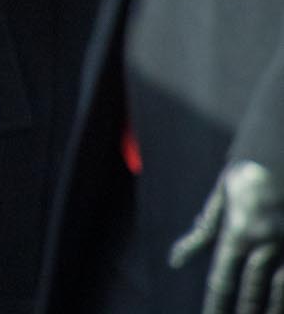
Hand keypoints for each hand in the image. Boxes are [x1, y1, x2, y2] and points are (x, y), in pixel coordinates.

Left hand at [172, 160, 283, 313]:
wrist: (280, 149)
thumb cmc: (245, 176)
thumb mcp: (219, 200)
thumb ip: (201, 234)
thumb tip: (176, 260)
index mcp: (238, 232)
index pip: (223, 277)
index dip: (216, 303)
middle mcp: (266, 242)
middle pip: (252, 287)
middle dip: (245, 310)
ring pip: (282, 288)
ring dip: (272, 308)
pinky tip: (283, 303)